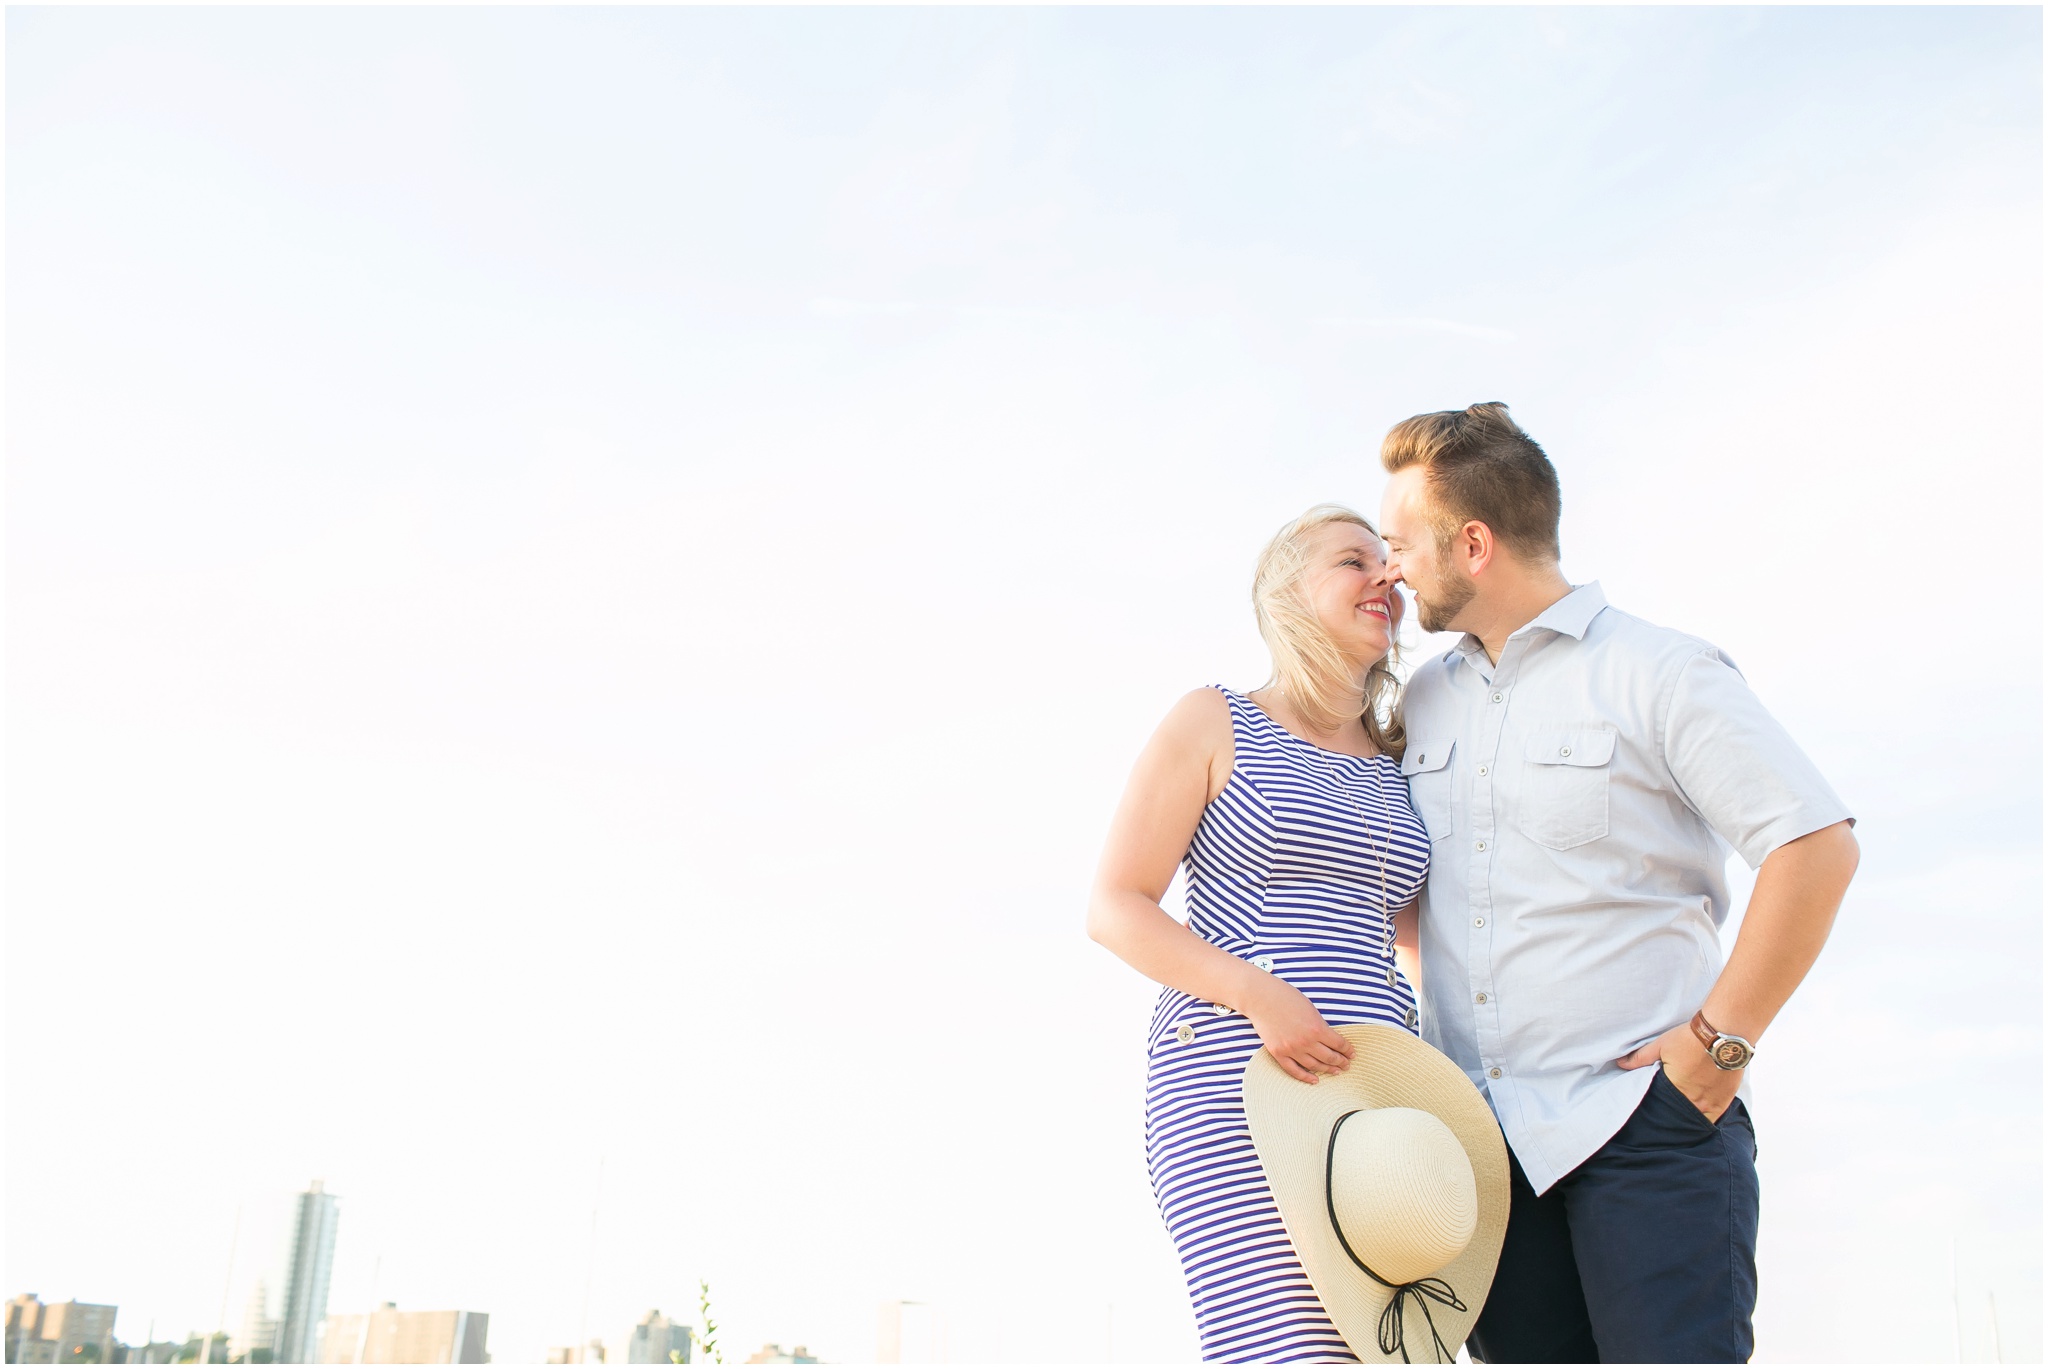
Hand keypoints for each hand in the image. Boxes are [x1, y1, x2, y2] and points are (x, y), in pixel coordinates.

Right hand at [1241, 976, 1353, 1083]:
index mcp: (1317, 1028)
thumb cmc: (1286, 997)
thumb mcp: (1310, 1009)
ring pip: (1314, 1066)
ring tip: (1336, 1071)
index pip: (1339, 1044)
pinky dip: (1305, 1077)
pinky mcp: (1278, 1053)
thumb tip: (1330, 1040)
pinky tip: (1315, 1080)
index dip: (1348, 1050)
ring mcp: (1291, 1049)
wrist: (1261, 998)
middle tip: (1346, 1065)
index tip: (1352, 1053)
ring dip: (1327, 1069)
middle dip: (1341, 1061)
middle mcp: (1306, 1042)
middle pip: (1329, 1057)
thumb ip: (1320, 1026)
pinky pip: (1294, 1070)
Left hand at [1618, 1022, 1739, 1122]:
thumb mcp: (1661, 1045)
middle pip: (1679, 1116)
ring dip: (1688, 1118)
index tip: (1653, 1114)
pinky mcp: (1725, 1100)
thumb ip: (1640, 1057)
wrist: (1723, 1033)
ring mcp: (1712, 1103)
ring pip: (1696, 1120)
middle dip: (1672, 1117)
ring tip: (1681, 1118)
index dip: (1657, 1111)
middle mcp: (1694, 1101)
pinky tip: (1699, 1116)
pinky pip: (1714, 1118)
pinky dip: (1705, 1117)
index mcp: (1675, 1089)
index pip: (1662, 1108)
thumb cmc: (1690, 1038)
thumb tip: (1621, 1063)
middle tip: (1666, 1118)